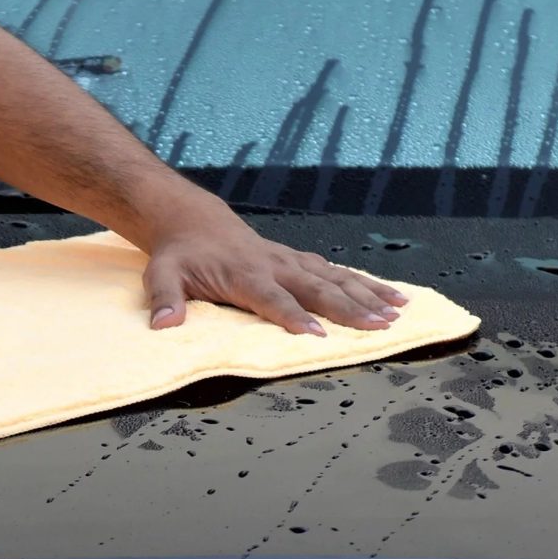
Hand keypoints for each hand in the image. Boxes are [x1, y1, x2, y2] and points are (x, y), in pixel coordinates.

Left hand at [139, 187, 407, 336]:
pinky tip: (393, 297)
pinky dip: (367, 284)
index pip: (272, 299)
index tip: (315, 335)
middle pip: (316, 289)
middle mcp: (274, 266)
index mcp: (244, 274)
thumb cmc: (179, 255)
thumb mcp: (161, 275)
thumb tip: (164, 324)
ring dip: (367, 296)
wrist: (194, 222)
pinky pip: (338, 273)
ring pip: (336, 278)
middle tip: (377, 327)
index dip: (293, 316)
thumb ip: (164, 299)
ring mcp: (291, 262)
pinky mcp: (301, 261)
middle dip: (348, 309)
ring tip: (397, 314)